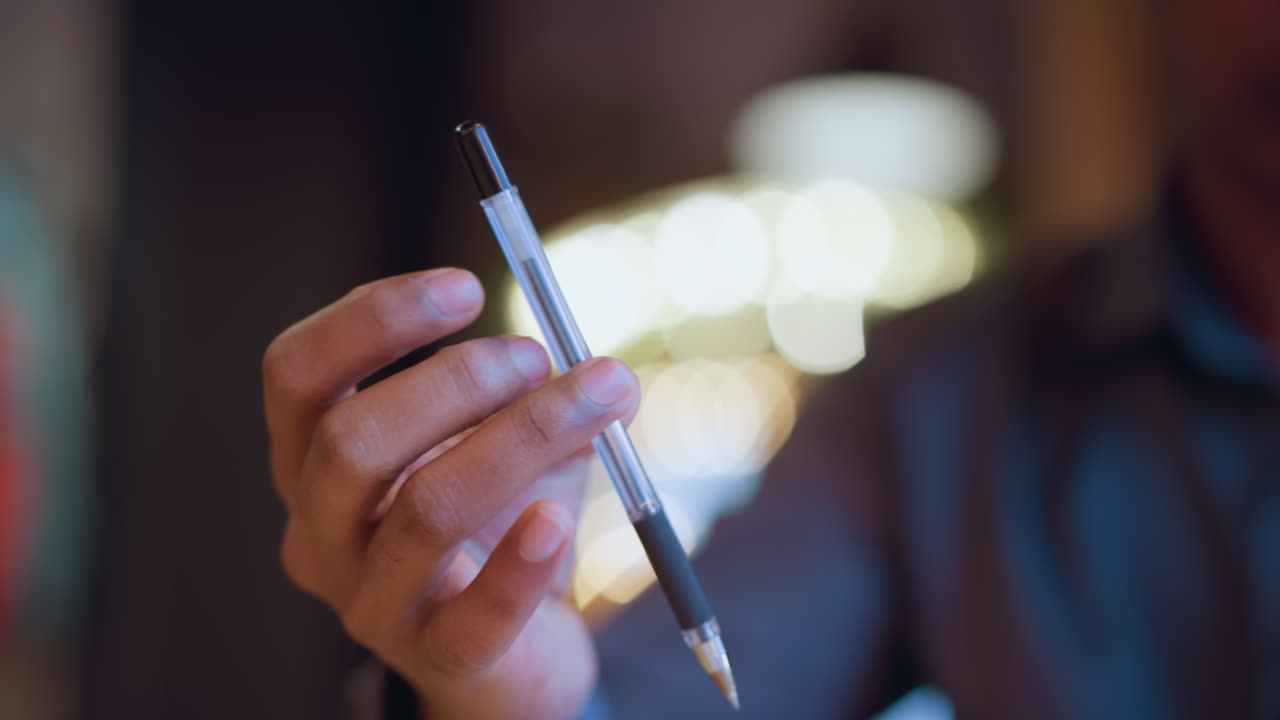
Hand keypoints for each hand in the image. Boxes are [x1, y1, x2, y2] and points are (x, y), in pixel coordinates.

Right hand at [263, 268, 639, 718]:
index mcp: (315, 461)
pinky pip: (474, 615)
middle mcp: (320, 532)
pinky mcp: (436, 658)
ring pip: (422, 512)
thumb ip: (536, 393)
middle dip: (454, 381)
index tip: (467, 287)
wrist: (516, 647)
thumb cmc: (498, 522)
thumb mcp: (506, 439)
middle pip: (352, 441)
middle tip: (537, 355)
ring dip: (519, 438)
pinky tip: (557, 520)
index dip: (372, 320)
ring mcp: (370, 603)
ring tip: (596, 398)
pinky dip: (519, 563)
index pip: (298, 375)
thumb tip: (596, 366)